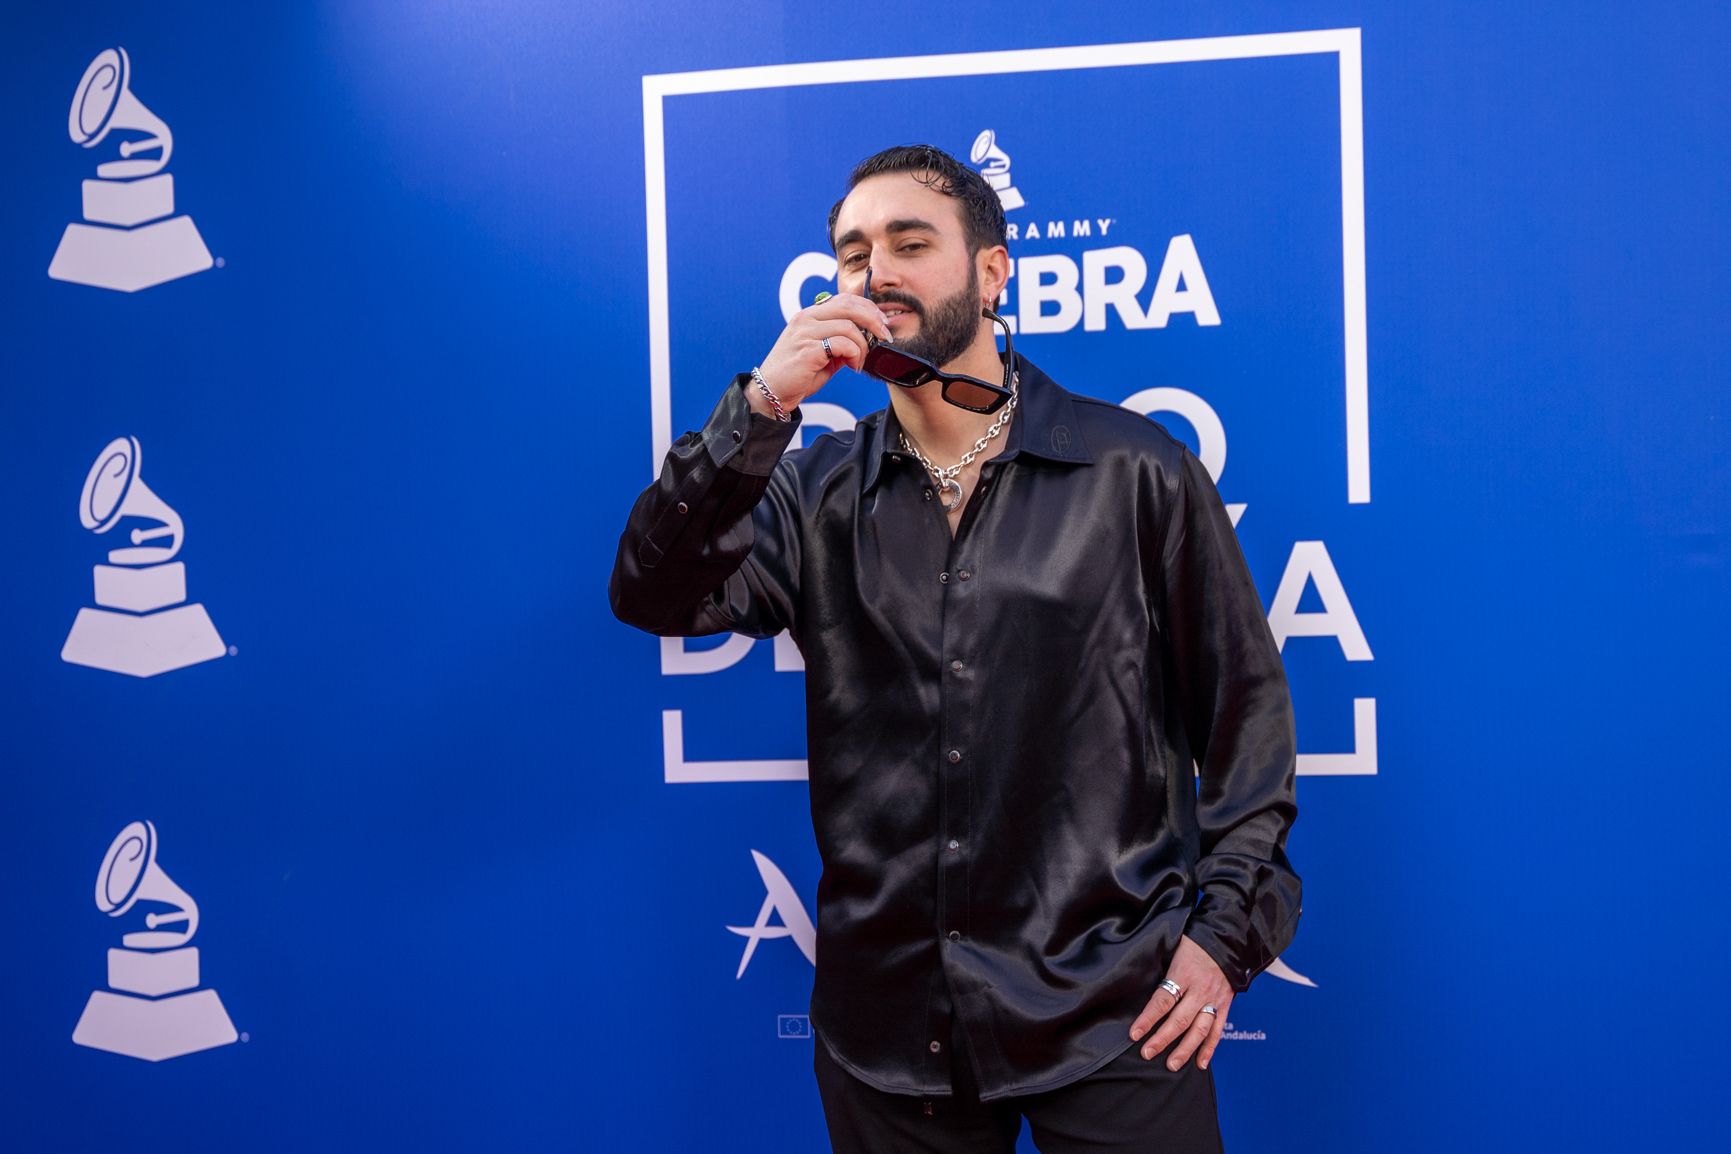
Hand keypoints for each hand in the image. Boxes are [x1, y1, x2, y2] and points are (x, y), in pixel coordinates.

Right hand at [755, 292, 890, 409]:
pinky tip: (852, 366)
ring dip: (863, 346)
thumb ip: (840, 344)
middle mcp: (806, 319)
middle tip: (885, 336)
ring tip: (859, 362)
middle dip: (874, 320)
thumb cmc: (796, 375)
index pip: (844, 299)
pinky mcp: (808, 350)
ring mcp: (805, 333)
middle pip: (849, 306)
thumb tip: (866, 340)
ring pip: (849, 327)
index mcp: (809, 316)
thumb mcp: (822, 355)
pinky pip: (843, 344)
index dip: (868, 308)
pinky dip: (855, 355)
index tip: (882, 323)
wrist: (771, 394)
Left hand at [1129, 934, 1232, 1070]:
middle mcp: (1200, 989)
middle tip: (1147, 1053)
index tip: (1134, 1033)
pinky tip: (1200, 1063)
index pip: (1162, 1000)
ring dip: (1185, 1049)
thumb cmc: (1195, 941)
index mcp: (1184, 973)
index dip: (1148, 1019)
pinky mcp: (1225, 1005)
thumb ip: (1162, 966)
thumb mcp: (1174, 947)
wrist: (1228, 938)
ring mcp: (1214, 999)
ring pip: (1199, 1030)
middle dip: (1162, 1039)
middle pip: (1180, 1020)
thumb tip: (1137, 977)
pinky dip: (1210, 1048)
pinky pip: (1217, 1030)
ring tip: (1171, 1065)